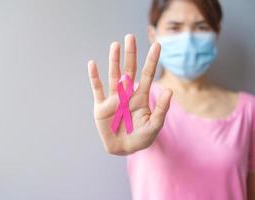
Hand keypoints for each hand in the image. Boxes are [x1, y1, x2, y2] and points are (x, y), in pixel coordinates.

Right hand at [88, 34, 172, 155]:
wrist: (123, 149)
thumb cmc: (140, 138)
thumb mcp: (154, 126)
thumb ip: (161, 109)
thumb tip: (169, 90)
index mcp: (141, 97)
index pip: (147, 75)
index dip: (152, 60)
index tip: (157, 45)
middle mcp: (127, 94)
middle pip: (129, 70)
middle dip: (130, 55)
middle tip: (130, 37)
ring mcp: (113, 99)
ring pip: (113, 76)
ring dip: (113, 61)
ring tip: (115, 45)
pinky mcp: (101, 106)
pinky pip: (97, 89)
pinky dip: (94, 77)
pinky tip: (92, 64)